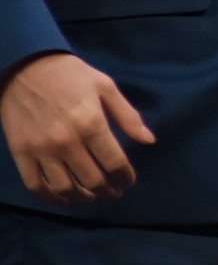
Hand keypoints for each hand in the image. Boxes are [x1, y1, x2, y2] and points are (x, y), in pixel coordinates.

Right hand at [0, 52, 153, 204]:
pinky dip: (50, 197)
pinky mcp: (21, 153)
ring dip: (82, 197)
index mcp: (92, 123)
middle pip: (92, 179)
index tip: (129, 182)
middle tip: (114, 192)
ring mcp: (42, 149)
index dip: (126, 177)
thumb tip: (149, 141)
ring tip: (92, 196)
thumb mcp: (106, 87)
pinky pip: (35, 185)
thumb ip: (128, 116)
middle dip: (108, 189)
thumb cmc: (71, 75)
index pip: (115, 162)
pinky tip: (63, 197)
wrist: (27, 67)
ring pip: (65, 187)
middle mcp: (67, 141)